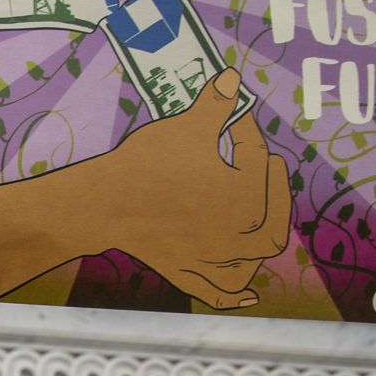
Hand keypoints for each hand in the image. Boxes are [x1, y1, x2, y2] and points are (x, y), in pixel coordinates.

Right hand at [82, 70, 292, 308]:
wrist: (101, 203)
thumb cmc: (146, 164)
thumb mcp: (187, 126)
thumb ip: (216, 104)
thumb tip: (232, 78)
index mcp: (247, 196)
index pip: (257, 157)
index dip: (247, 131)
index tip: (236, 115)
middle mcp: (239, 234)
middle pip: (272, 213)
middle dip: (274, 186)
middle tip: (268, 162)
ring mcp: (214, 259)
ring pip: (254, 257)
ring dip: (265, 237)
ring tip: (265, 217)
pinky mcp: (187, 273)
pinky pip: (216, 291)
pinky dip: (233, 297)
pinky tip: (248, 298)